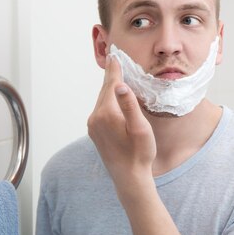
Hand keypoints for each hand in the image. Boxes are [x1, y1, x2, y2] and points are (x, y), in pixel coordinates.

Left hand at [87, 55, 155, 195]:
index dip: (115, 70)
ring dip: (108, 88)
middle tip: (113, 59)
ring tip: (114, 75)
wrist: (129, 179)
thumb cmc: (139, 154)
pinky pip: (101, 109)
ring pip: (102, 100)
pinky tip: (112, 97)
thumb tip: (121, 86)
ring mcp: (93, 125)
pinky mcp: (94, 132)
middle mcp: (95, 117)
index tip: (114, 55)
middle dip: (110, 75)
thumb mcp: (140, 129)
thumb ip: (130, 106)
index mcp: (107, 113)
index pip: (111, 85)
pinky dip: (107, 100)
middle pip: (105, 91)